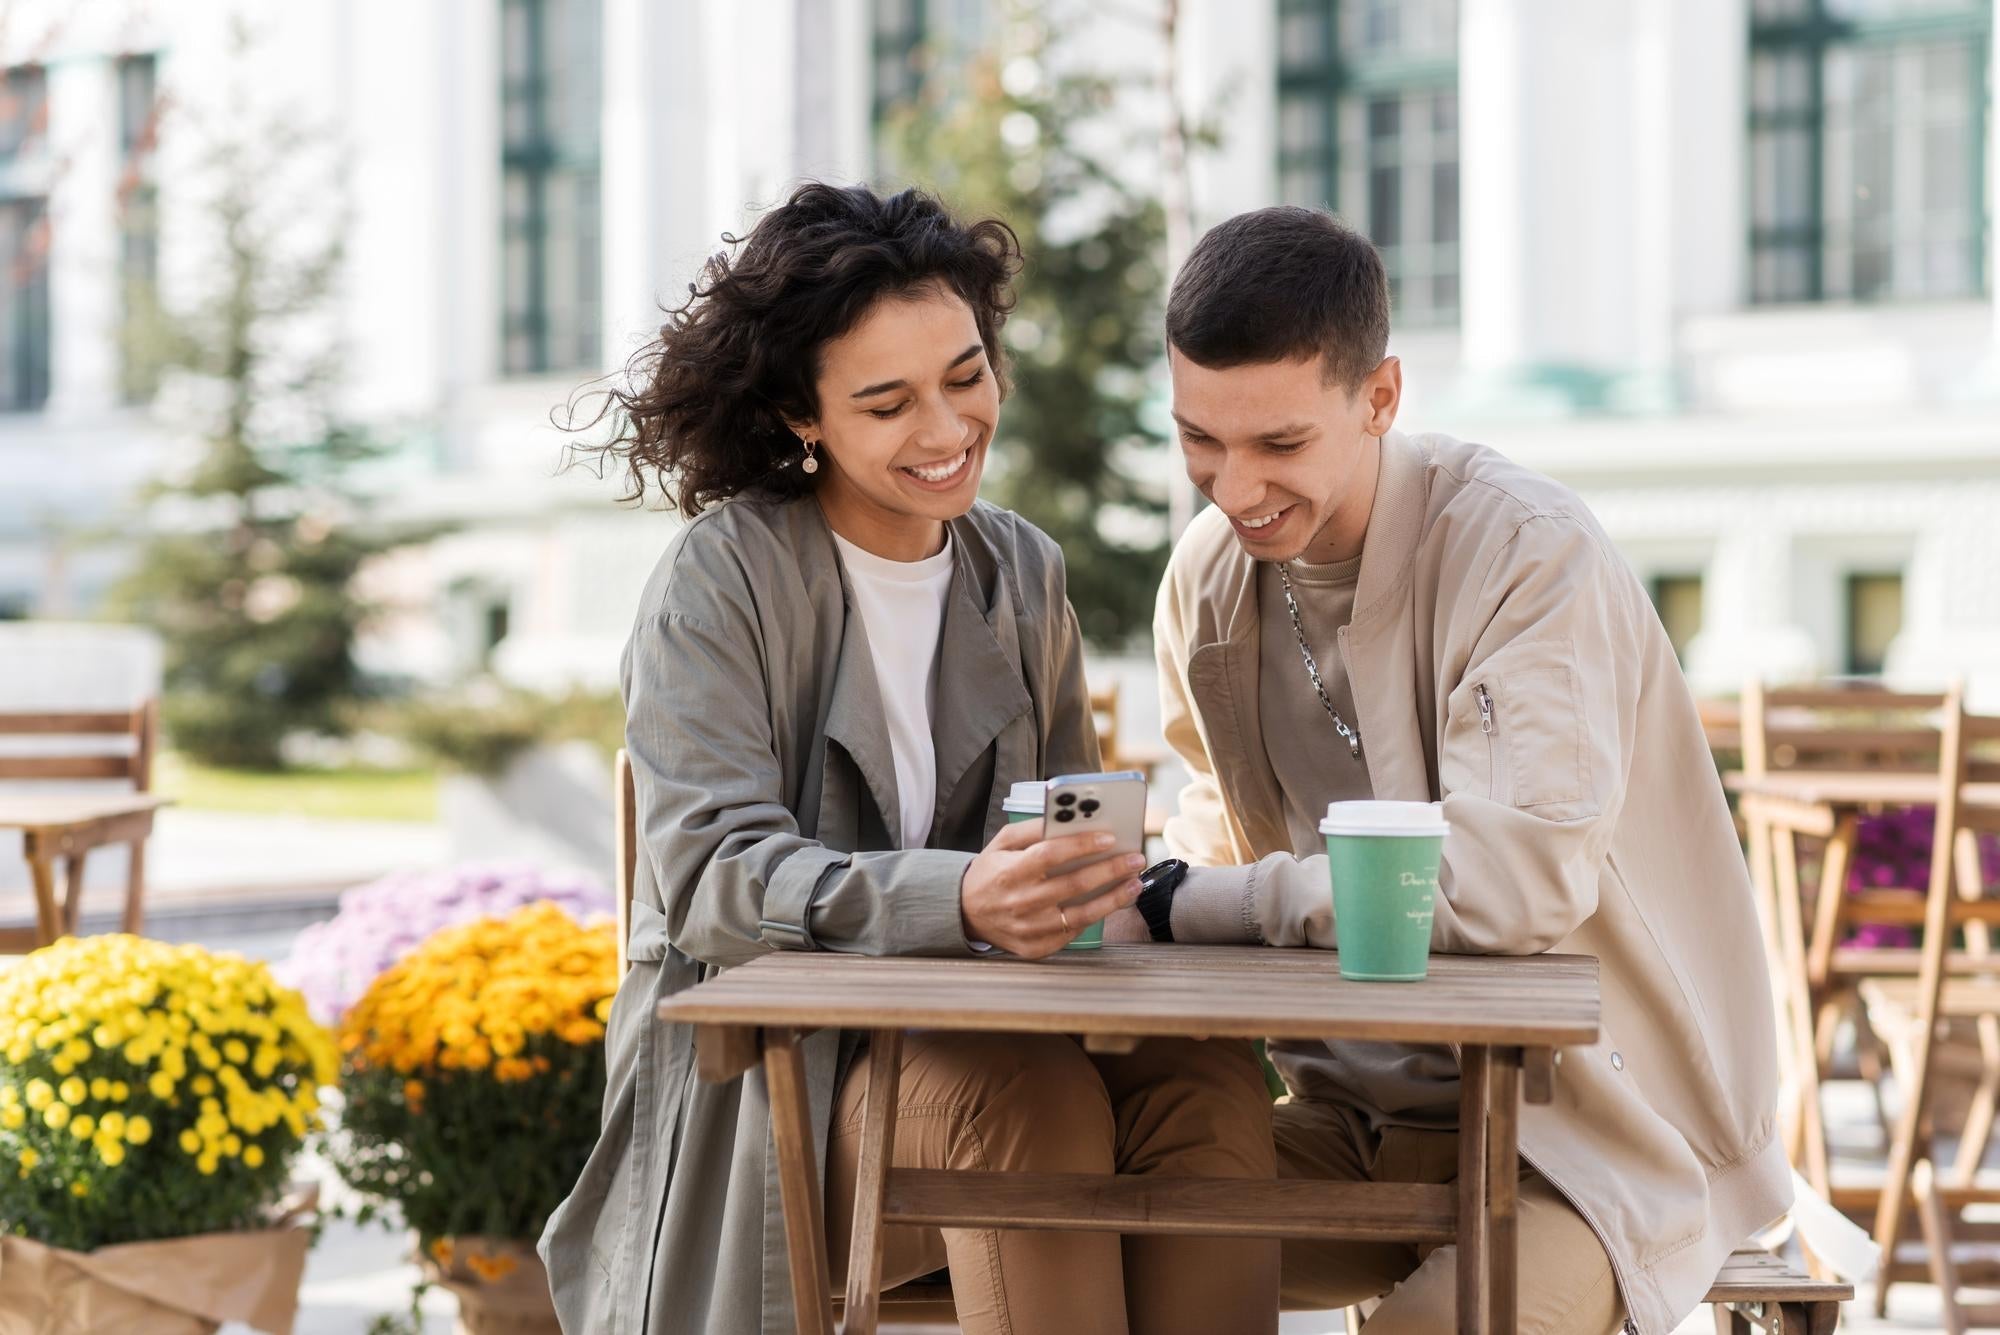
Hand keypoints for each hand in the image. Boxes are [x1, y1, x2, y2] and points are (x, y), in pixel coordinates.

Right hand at [960, 818, 1145, 958]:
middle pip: (1073, 885)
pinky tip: (1111, 902)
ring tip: (1134, 884)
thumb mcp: (1002, 842)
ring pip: (1081, 915)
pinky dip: (1094, 917)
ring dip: (1113, 899)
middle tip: (1135, 859)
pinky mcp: (1035, 948)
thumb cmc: (991, 871)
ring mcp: (1028, 929)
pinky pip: (1072, 933)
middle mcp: (1019, 902)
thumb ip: (1033, 829)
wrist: (965, 912)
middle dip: (1110, 871)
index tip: (1109, 838)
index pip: (1050, 855)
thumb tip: (1069, 819)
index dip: (1081, 845)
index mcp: (1009, 872)